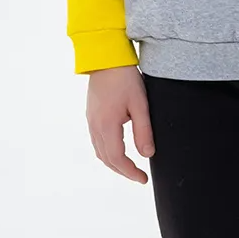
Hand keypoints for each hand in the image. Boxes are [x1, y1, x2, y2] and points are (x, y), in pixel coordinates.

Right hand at [85, 65, 155, 183]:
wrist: (106, 59)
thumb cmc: (125, 78)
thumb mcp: (140, 104)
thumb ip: (143, 131)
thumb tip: (148, 154)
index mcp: (107, 125)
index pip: (117, 159)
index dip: (130, 172)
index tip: (143, 179)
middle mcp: (95, 126)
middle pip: (106, 159)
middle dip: (123, 171)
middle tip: (139, 176)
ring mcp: (91, 121)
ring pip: (100, 152)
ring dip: (114, 163)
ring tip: (130, 167)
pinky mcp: (91, 115)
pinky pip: (97, 141)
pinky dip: (107, 152)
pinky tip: (118, 150)